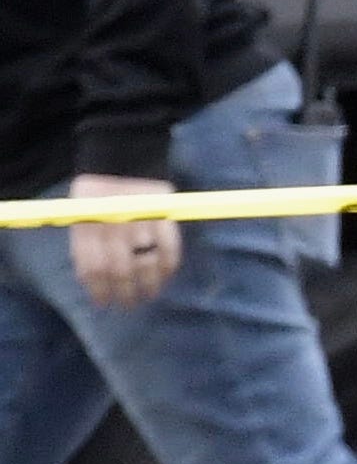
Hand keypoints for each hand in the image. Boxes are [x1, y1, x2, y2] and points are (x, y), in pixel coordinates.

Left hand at [66, 173, 176, 312]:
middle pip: (120, 271)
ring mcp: (140, 224)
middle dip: (125, 293)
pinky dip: (169, 266)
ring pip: (145, 264)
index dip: (99, 290)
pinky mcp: (163, 217)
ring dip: (149, 285)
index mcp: (88, 228)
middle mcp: (113, 229)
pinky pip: (169, 249)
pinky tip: (166, 275)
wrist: (122, 158)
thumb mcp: (81, 215)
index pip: (92, 269)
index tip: (105, 304)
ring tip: (150, 295)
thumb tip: (94, 279)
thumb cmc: (98, 190)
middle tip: (130, 305)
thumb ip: (86, 243)